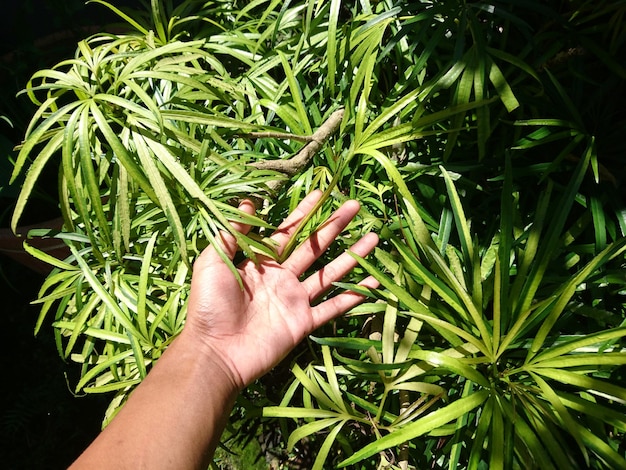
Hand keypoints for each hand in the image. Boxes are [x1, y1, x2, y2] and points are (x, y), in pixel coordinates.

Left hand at [184, 190, 378, 388]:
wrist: (215, 352)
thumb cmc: (209, 306)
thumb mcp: (214, 262)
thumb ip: (232, 234)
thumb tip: (249, 202)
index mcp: (262, 262)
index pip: (288, 231)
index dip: (304, 213)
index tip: (321, 194)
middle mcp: (282, 277)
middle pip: (314, 247)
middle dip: (335, 226)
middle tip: (355, 206)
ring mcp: (295, 300)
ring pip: (330, 273)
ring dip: (352, 257)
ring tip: (374, 238)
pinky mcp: (303, 323)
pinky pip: (333, 308)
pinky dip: (353, 296)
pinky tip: (373, 283)